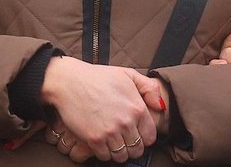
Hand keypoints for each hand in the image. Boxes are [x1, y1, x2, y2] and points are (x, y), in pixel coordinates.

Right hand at [40, 57, 165, 162]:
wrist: (70, 82)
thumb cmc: (99, 77)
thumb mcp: (128, 74)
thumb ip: (149, 88)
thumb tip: (160, 106)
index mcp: (137, 108)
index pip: (150, 137)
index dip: (144, 137)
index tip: (137, 134)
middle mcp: (126, 122)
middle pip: (137, 149)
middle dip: (132, 146)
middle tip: (124, 140)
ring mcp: (110, 132)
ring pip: (122, 156)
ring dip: (119, 152)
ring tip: (113, 142)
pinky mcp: (94, 139)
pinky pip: (105, 157)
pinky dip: (104, 153)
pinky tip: (102, 143)